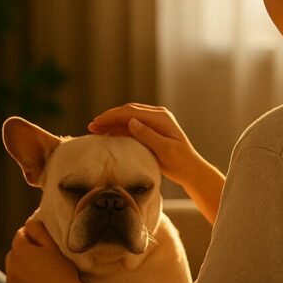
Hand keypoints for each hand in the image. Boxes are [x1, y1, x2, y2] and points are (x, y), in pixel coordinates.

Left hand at [4, 217, 81, 282]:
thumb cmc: (61, 270)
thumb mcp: (52, 245)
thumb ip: (37, 229)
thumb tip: (28, 225)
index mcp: (19, 250)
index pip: (20, 234)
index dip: (33, 235)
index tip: (45, 242)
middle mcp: (11, 265)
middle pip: (15, 251)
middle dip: (26, 250)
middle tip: (45, 256)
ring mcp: (12, 281)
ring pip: (15, 266)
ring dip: (24, 265)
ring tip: (42, 270)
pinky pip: (18, 281)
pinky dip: (25, 279)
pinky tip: (40, 282)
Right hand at [90, 103, 225, 224]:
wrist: (191, 170)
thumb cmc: (180, 161)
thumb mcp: (165, 149)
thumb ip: (148, 135)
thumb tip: (131, 122)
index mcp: (161, 117)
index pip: (131, 112)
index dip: (112, 116)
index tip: (97, 122)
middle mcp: (157, 116)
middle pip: (127, 112)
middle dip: (108, 118)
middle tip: (92, 126)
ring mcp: (154, 122)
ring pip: (128, 118)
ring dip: (112, 123)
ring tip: (95, 130)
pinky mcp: (151, 130)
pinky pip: (131, 126)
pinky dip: (118, 129)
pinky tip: (108, 134)